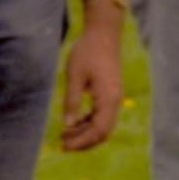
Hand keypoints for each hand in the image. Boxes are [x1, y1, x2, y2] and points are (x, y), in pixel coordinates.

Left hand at [58, 15, 123, 151]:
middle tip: (63, 145)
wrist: (103, 33)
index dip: (82, 141)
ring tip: (65, 135)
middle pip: (103, 132)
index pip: (98, 130)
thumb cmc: (87, 52)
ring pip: (103, 125)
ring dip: (85, 133)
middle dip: (84, 141)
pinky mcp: (111, 93)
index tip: (64, 146)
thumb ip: (71, 102)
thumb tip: (67, 125)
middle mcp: (115, 101)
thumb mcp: (74, 76)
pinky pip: (102, 115)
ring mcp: (114, 98)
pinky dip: (89, 122)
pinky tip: (75, 123)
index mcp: (108, 98)